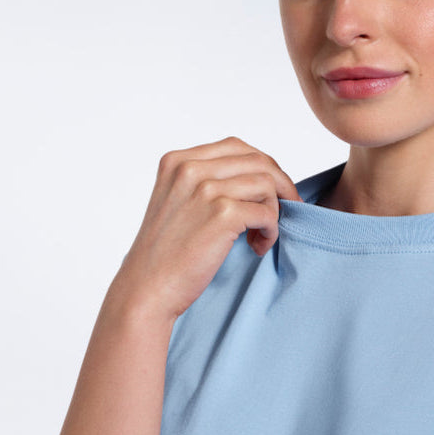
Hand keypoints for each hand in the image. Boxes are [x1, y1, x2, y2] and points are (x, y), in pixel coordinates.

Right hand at [111, 136, 303, 321]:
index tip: (272, 189)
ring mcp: (206, 189)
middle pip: (257, 160)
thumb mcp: (178, 202)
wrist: (147, 287)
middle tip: (286, 209)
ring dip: (274, 212)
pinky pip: (268, 213)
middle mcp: (190, 168)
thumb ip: (207, 182)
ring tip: (260, 236)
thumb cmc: (166, 253)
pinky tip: (257, 246)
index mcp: (177, 161)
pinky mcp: (222, 214)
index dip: (263, 166)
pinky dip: (271, 231)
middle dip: (280, 185)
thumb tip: (258, 177)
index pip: (236, 146)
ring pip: (267, 185)